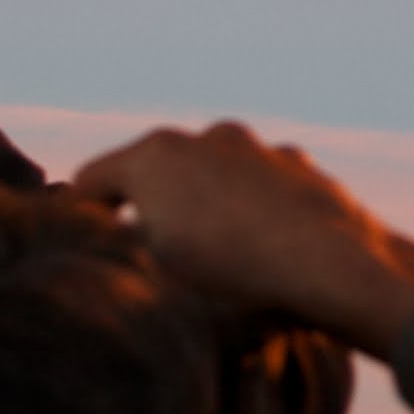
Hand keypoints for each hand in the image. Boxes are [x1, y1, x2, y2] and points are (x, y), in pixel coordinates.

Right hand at [73, 122, 413, 352]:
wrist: (334, 267)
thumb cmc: (232, 276)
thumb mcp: (151, 270)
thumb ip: (118, 246)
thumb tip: (108, 242)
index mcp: (153, 156)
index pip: (91, 181)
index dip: (80, 217)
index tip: (85, 248)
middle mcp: (204, 137)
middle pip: (151, 171)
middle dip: (144, 206)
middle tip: (146, 253)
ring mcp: (256, 147)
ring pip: (209, 173)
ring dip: (201, 202)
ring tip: (210, 252)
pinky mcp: (298, 165)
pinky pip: (257, 182)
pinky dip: (249, 203)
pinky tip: (260, 241)